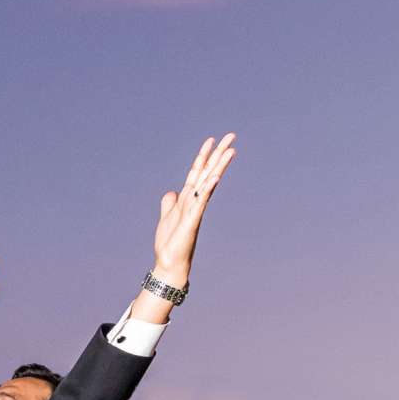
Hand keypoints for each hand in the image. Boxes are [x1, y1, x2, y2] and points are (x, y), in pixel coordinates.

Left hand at [151, 133, 235, 283]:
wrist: (169, 263)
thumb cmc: (170, 243)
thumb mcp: (166, 216)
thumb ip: (169, 203)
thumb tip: (171, 192)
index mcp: (188, 198)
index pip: (198, 172)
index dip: (203, 155)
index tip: (212, 139)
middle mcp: (195, 200)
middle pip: (208, 172)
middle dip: (219, 154)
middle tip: (232, 135)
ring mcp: (195, 209)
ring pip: (209, 183)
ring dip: (219, 166)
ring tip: (230, 150)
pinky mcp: (192, 220)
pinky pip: (201, 201)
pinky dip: (207, 189)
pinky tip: (215, 177)